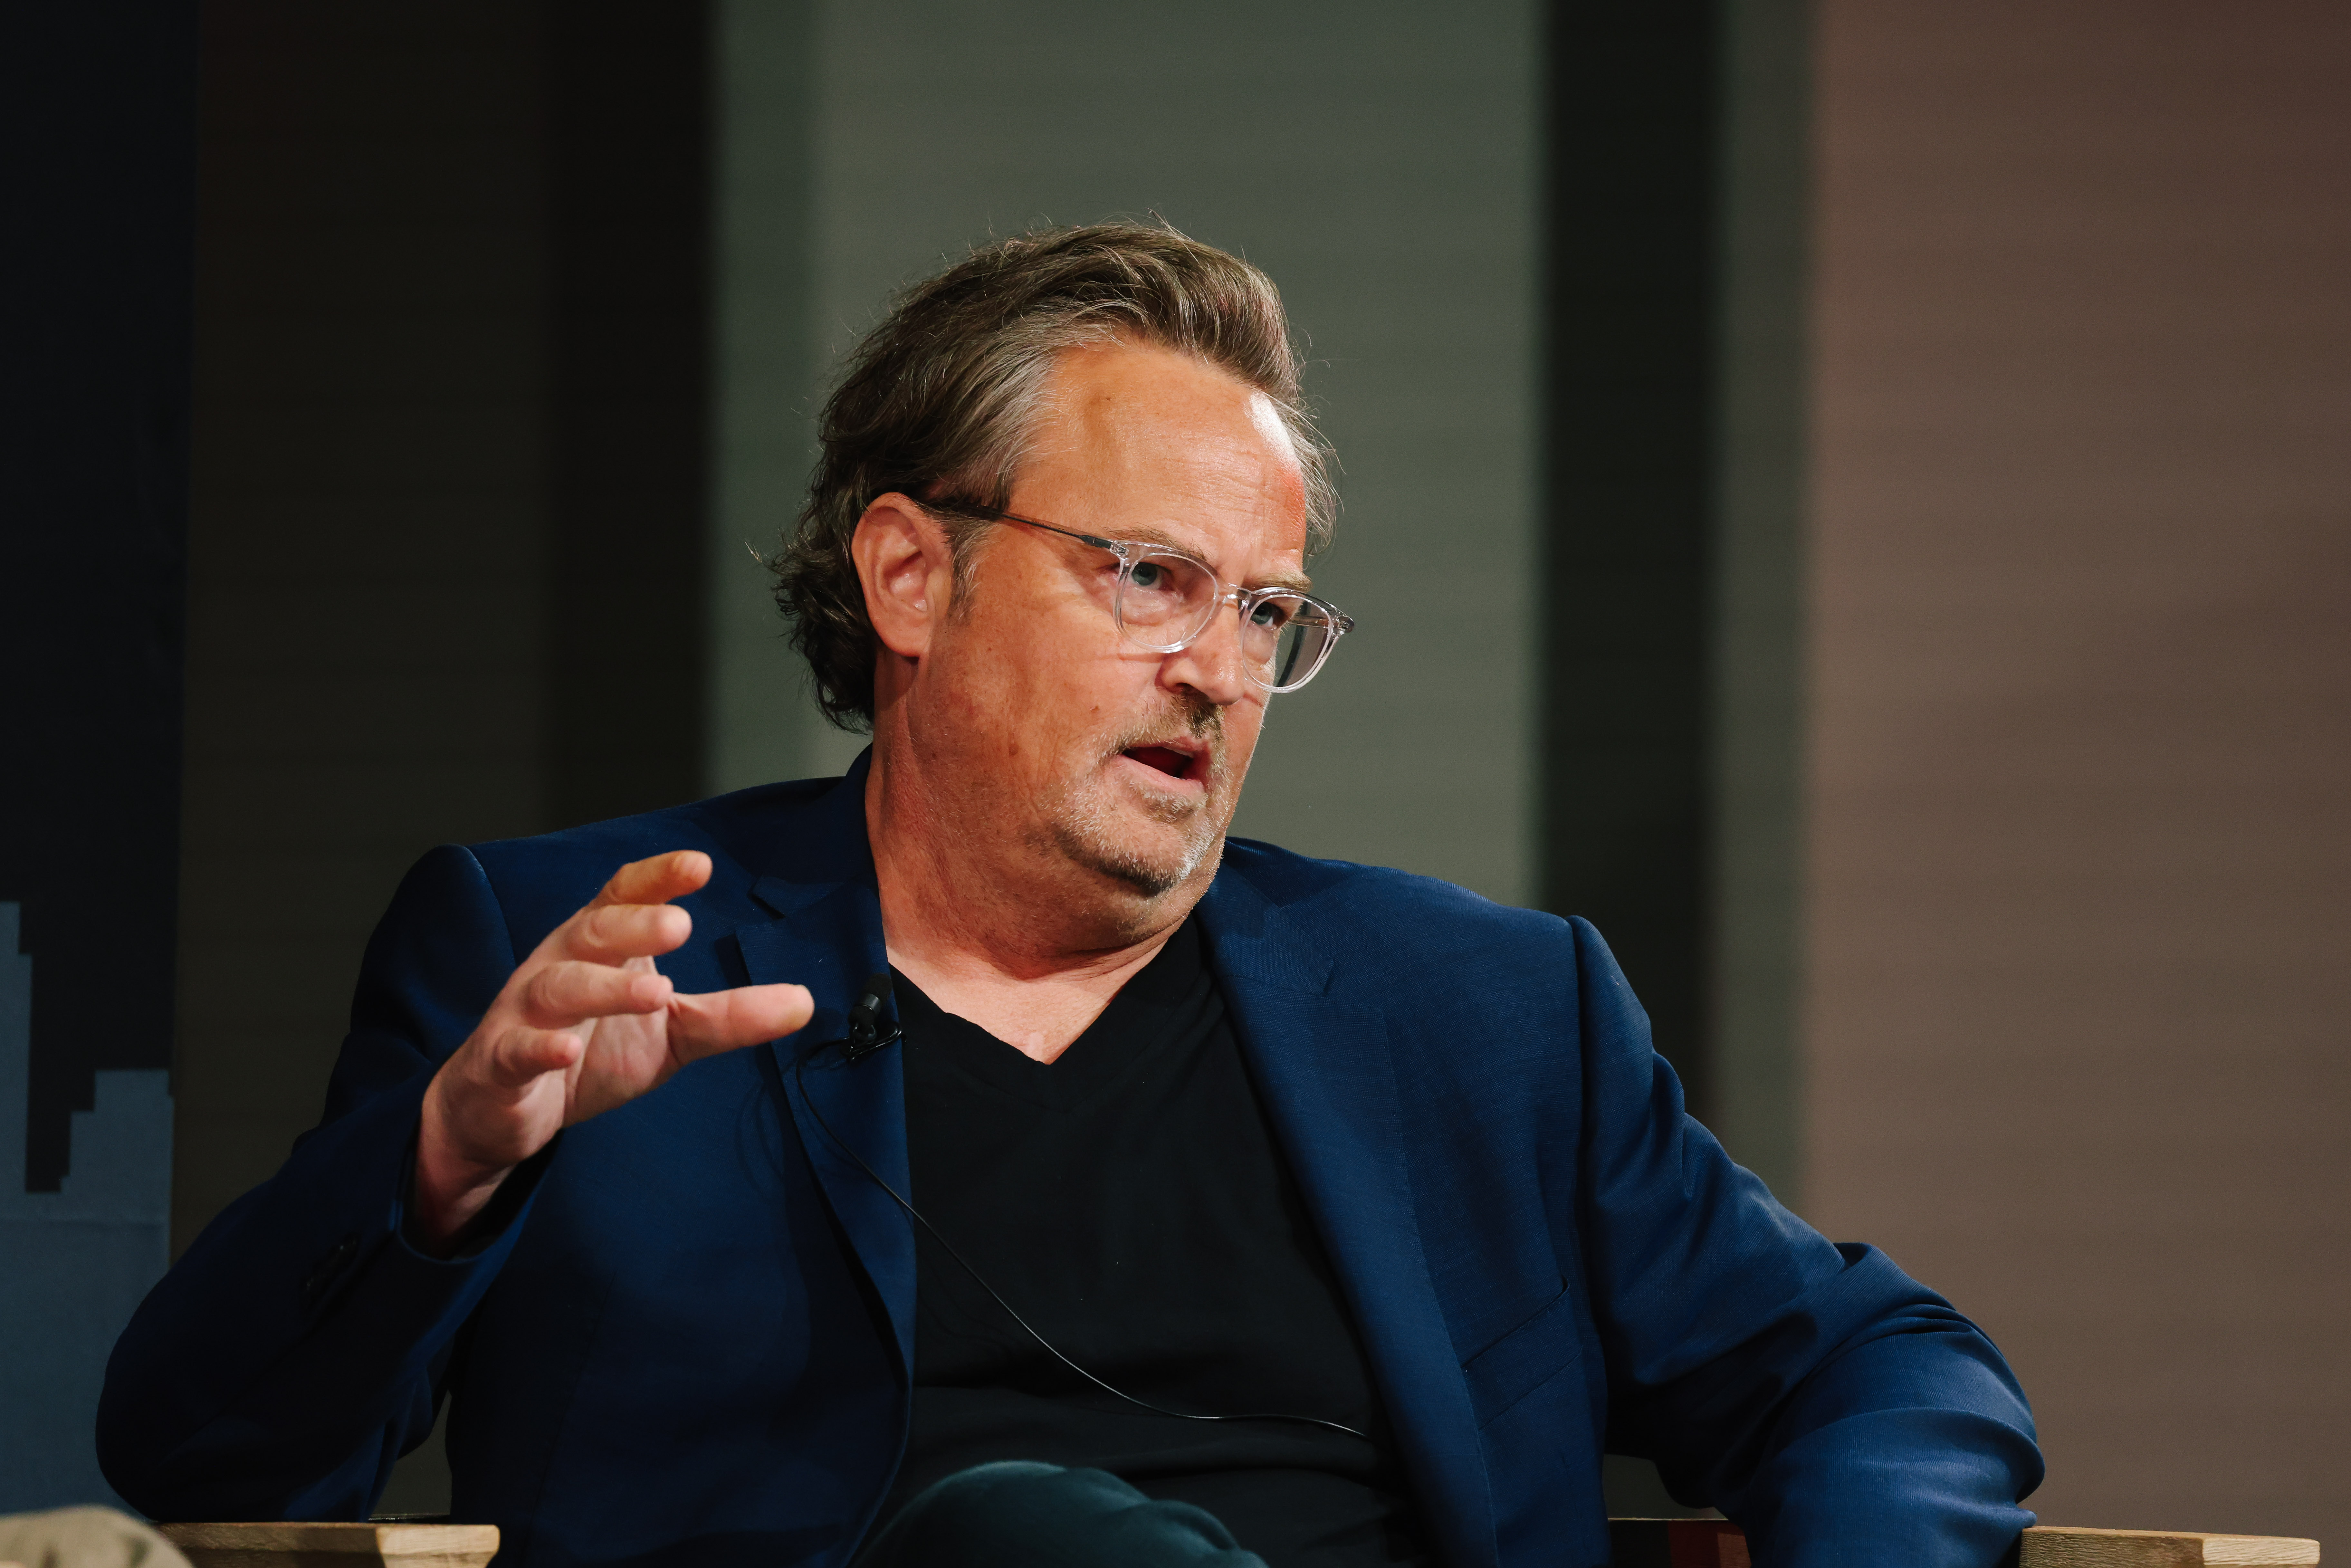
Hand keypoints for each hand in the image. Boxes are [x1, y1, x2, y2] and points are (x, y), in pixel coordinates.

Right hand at [412, 851, 812, 1250]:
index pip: (624, 897)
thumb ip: (729, 1015)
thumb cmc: (590, 1053)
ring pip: (559, 986)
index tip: (700, 865)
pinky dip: (540, 1048)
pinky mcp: (500, 1062)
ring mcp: (525, 1013)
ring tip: (655, 991)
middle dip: (636, 924)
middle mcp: (559, 966)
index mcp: (598, 948)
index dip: (658, 878)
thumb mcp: (670, 1033)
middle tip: (681, 924)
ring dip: (605, 988)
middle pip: (594, 932)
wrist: (504, 1111)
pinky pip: (517, 1049)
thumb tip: (805, 1002)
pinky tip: (566, 1049)